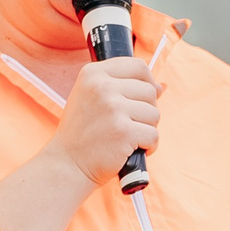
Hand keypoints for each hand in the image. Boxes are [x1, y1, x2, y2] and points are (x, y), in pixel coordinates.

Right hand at [45, 57, 158, 185]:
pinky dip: (148, 147)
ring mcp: (113, 108)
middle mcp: (102, 86)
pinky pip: (153, 135)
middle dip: (146, 111)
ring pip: (154, 114)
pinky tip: (130, 150)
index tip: (140, 99)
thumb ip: (124, 87)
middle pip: (150, 91)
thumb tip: (162, 85)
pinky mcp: (123, 131)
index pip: (138, 66)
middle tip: (127, 125)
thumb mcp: (94, 99)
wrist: (67, 164)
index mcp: (93, 73)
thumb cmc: (82, 133)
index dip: (147, 82)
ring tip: (126, 138)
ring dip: (146, 129)